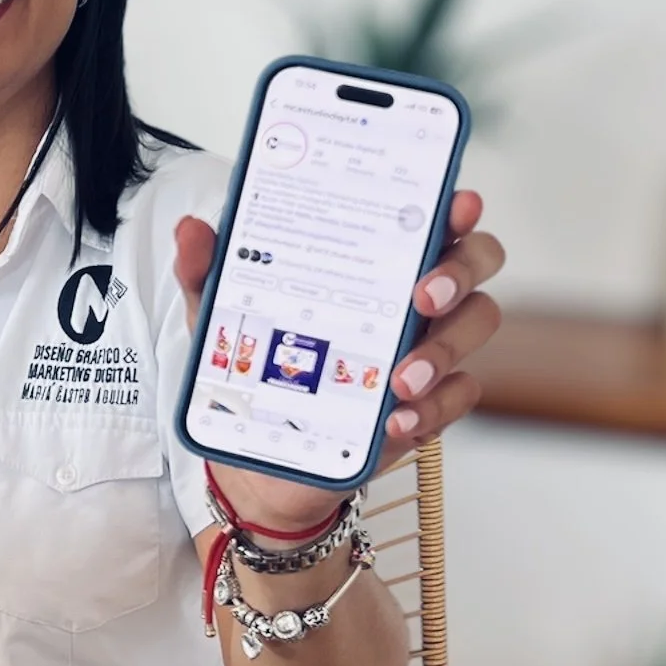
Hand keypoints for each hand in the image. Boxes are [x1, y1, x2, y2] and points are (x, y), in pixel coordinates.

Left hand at [172, 192, 504, 528]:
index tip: (456, 204)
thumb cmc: (256, 368)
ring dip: (445, 349)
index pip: (429, 218)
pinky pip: (457, 397)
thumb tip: (191, 231)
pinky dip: (433, 408)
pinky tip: (394, 421)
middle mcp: (411, 297)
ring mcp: (427, 349)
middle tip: (423, 296)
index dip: (454, 207)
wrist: (260, 461)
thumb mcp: (221, 318)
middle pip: (474, 263)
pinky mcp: (426, 404)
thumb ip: (206, 273)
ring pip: (474, 326)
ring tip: (399, 378)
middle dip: (459, 272)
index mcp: (373, 261)